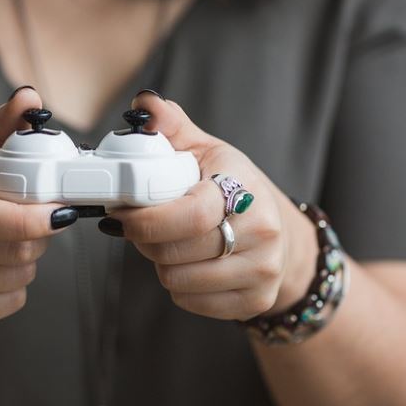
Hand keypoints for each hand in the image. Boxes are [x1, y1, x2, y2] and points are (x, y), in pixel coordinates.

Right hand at [0, 87, 77, 327]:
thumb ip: (0, 126)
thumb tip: (31, 98)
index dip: (26, 219)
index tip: (62, 211)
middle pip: (9, 250)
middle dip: (40, 234)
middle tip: (42, 218)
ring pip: (14, 277)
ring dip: (31, 259)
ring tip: (16, 240)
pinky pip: (8, 303)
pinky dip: (18, 286)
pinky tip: (2, 266)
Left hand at [104, 92, 317, 320]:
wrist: (282, 235)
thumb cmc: (233, 188)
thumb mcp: (207, 151)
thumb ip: (171, 126)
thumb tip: (143, 104)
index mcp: (242, 186)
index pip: (191, 215)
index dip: (147, 220)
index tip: (122, 215)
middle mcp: (262, 230)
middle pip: (175, 251)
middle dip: (145, 240)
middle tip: (139, 227)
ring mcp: (263, 269)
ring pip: (178, 280)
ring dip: (160, 264)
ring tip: (167, 243)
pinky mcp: (256, 300)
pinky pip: (190, 302)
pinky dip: (178, 287)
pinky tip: (187, 265)